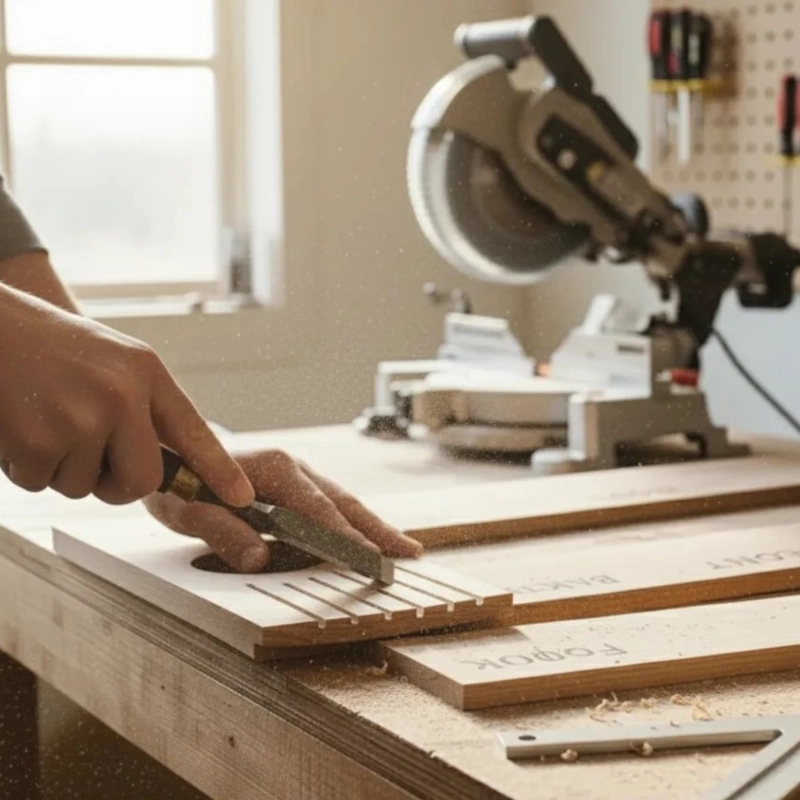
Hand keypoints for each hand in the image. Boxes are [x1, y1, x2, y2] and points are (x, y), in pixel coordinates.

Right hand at [0, 282, 252, 505]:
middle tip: (88, 454)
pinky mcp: (38, 440)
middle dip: (116, 484)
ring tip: (42, 416)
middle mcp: (122, 394)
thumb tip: (163, 466)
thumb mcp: (111, 360)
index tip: (241, 499)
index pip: (193, 431)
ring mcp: (81, 418)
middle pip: (142, 481)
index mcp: (145, 372)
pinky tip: (17, 424)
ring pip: (85, 487)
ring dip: (61, 467)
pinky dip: (26, 466)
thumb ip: (141, 406)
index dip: (219, 471)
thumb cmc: (46, 345)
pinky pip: (42, 484)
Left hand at [143, 449, 422, 571]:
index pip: (320, 510)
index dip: (346, 537)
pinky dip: (354, 521)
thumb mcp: (189, 511)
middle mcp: (295, 467)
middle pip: (345, 503)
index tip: (370, 560)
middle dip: (377, 530)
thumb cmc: (181, 483)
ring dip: (373, 526)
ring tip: (401, 547)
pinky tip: (367, 535)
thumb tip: (260, 559)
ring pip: (344, 502)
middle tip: (409, 553)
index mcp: (276, 470)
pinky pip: (331, 503)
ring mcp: (299, 473)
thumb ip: (223, 533)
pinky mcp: (296, 483)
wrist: (173, 451)